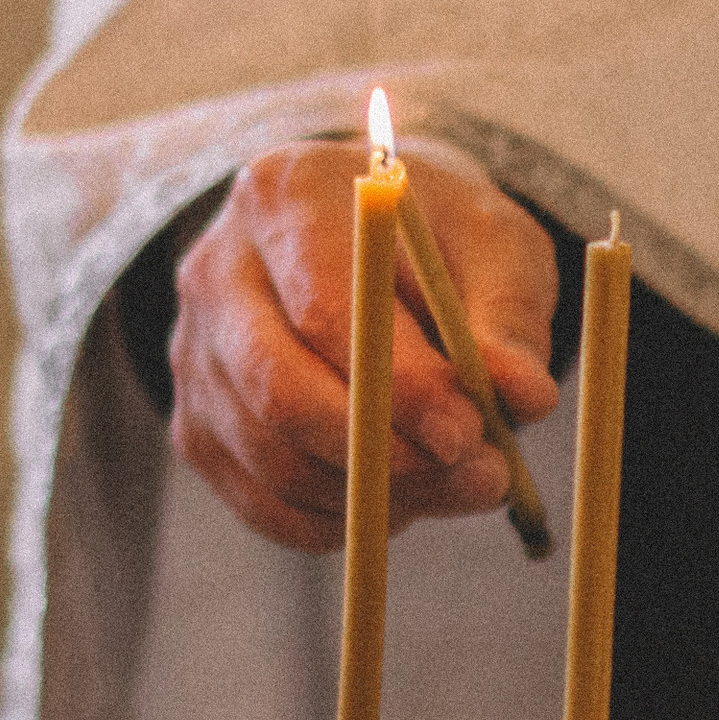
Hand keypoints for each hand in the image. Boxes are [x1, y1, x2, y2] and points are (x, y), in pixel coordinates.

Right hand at [170, 139, 559, 550]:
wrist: (370, 239)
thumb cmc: (434, 237)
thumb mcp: (494, 243)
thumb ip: (509, 315)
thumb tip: (523, 397)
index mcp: (283, 196)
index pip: (325, 309)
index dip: (397, 385)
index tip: (469, 432)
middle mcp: (218, 273)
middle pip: (279, 393)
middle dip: (384, 454)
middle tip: (478, 478)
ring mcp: (195, 354)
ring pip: (272, 458)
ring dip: (374, 497)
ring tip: (459, 486)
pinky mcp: (198, 423)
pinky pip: (263, 503)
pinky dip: (339, 523)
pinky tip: (403, 499)